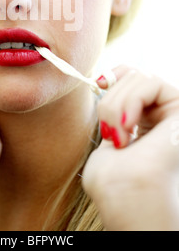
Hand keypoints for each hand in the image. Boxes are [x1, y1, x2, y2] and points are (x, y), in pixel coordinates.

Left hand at [83, 66, 178, 230]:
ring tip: (118, 136)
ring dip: (118, 104)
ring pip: (141, 77)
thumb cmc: (112, 177)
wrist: (124, 196)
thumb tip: (104, 78)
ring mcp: (173, 112)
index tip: (98, 83)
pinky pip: (153, 82)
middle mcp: (163, 114)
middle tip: (110, 131)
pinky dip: (132, 99)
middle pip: (134, 75)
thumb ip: (113, 107)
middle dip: (112, 98)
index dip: (116, 74)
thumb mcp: (109, 132)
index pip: (135, 76)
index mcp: (147, 120)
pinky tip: (128, 125)